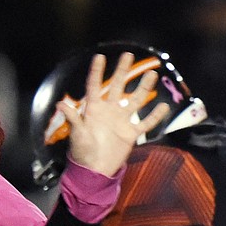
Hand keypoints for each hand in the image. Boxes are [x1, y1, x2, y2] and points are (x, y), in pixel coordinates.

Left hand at [63, 51, 170, 176]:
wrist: (95, 170)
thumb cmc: (82, 152)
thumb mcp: (77, 134)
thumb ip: (73, 118)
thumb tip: (61, 104)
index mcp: (94, 110)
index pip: (95, 86)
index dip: (97, 72)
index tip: (100, 56)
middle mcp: (109, 111)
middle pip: (117, 87)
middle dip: (122, 71)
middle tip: (128, 55)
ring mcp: (121, 121)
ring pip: (135, 101)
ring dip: (143, 88)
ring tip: (152, 74)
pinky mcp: (131, 133)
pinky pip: (145, 123)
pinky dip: (155, 116)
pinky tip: (164, 106)